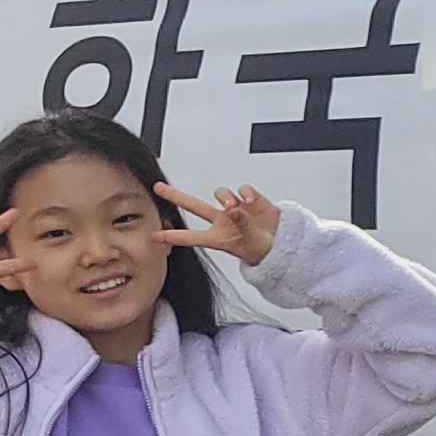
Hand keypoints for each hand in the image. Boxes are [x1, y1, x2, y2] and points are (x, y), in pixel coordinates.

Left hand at [161, 182, 279, 267]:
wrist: (282, 243)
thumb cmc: (261, 247)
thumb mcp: (249, 242)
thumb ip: (241, 224)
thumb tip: (234, 208)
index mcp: (217, 237)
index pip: (189, 236)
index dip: (171, 236)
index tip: (153, 236)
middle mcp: (222, 220)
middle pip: (194, 206)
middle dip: (175, 196)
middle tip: (158, 188)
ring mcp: (235, 209)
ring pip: (220, 194)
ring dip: (225, 198)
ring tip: (234, 207)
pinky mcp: (250, 200)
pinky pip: (242, 189)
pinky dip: (245, 193)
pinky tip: (249, 202)